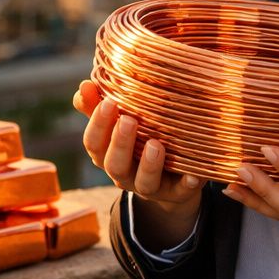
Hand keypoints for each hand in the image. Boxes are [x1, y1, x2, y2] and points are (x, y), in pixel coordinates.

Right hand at [73, 79, 202, 247]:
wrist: (170, 180)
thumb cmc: (138, 141)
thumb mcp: (118, 125)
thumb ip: (99, 107)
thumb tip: (85, 85)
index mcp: (107, 155)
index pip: (93, 144)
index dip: (98, 125)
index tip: (108, 102)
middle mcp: (125, 174)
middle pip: (115, 165)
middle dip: (121, 144)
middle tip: (129, 120)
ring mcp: (150, 186)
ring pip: (143, 183)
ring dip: (148, 166)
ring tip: (155, 145)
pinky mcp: (176, 193)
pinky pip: (180, 192)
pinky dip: (186, 184)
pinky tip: (193, 175)